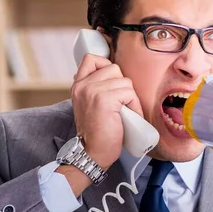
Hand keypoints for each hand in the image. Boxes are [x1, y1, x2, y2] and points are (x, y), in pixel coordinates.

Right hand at [71, 53, 143, 169]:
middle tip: (121, 105)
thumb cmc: (96, 133)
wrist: (92, 153)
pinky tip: (128, 117)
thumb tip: (114, 77)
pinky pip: (129, 93)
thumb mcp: (89, 105)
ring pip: (124, 81)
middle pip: (113, 68)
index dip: (106, 67)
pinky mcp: (105, 99)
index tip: (111, 85)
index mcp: (78, 85)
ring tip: (125, 113)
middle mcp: (82, 85)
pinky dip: (134, 106)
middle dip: (122, 86)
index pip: (91, 58)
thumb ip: (95, 89)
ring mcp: (92, 90)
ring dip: (130, 98)